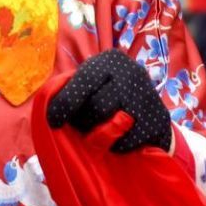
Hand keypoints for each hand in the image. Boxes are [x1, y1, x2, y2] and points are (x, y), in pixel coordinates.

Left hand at [46, 49, 172, 153]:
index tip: (53, 120)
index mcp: (110, 60)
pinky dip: (117, 146)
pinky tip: (121, 137)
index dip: (64, 104)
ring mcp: (146, 96)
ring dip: (99, 135)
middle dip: (85, 122)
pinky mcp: (157, 120)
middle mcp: (131, 72)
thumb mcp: (94, 84)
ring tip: (102, 130)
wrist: (152, 113)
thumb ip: (74, 90)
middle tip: (86, 126)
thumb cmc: (112, 97)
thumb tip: (48, 107)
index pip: (82, 82)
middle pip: (96, 106)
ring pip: (110, 125)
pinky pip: (125, 142)